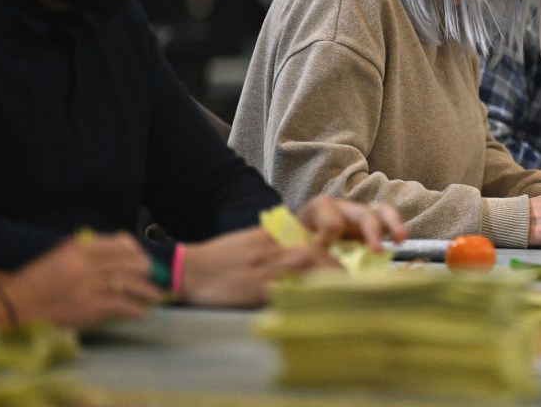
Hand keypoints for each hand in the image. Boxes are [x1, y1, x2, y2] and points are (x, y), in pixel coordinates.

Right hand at [2, 233, 161, 329]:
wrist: (13, 307)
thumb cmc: (37, 283)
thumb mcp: (61, 257)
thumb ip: (89, 253)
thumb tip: (123, 257)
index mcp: (80, 246)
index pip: (122, 242)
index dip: (138, 252)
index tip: (145, 260)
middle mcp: (86, 262)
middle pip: (131, 262)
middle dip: (148, 271)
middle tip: (155, 279)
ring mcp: (88, 284)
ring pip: (131, 283)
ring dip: (148, 291)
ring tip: (155, 297)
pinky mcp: (88, 306)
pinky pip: (122, 305)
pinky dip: (136, 309)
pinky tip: (142, 314)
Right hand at [179, 226, 339, 306]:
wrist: (189, 270)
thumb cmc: (218, 259)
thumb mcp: (248, 243)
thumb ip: (272, 245)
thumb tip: (297, 250)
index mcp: (268, 237)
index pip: (307, 237)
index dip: (329, 249)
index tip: (343, 263)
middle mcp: (270, 249)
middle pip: (312, 250)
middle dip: (335, 265)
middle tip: (351, 281)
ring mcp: (263, 268)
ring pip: (303, 265)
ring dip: (327, 276)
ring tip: (343, 291)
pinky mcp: (254, 288)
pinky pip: (285, 289)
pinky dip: (302, 295)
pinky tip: (316, 304)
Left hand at [296, 195, 406, 252]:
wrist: (295, 241)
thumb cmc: (293, 246)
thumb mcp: (290, 247)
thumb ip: (300, 255)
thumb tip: (317, 268)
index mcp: (316, 210)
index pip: (329, 219)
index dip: (327, 236)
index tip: (320, 250)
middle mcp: (341, 208)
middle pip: (360, 213)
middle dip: (370, 230)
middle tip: (376, 251)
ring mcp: (357, 215)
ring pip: (380, 212)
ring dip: (391, 224)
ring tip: (399, 239)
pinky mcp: (370, 227)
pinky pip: (387, 220)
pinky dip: (395, 228)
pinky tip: (399, 242)